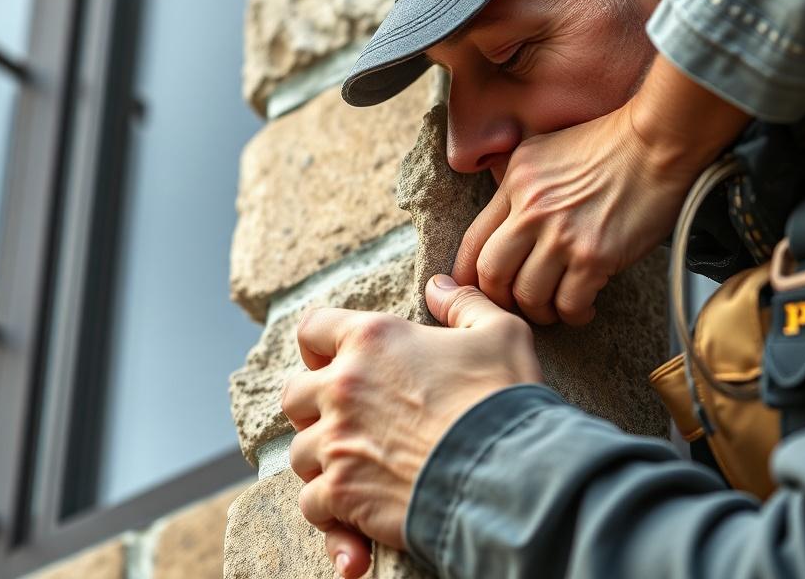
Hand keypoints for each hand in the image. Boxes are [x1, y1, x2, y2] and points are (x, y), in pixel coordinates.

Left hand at [282, 275, 542, 577]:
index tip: (332, 362)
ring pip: (300, 452)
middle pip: (294, 395)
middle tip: (346, 421)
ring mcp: (337, 442)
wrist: (510, 474)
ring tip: (354, 468)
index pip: (313, 329)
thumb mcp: (500, 332)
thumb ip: (463, 303)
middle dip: (314, 409)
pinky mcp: (341, 493)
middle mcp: (343, 386)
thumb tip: (439, 285)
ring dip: (322, 460)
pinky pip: (312, 503)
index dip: (319, 346)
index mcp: (372, 340)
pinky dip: (329, 512)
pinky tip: (353, 520)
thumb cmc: (503, 399)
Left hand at [454, 55, 748, 324]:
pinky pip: (568, 304)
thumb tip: (504, 221)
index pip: (473, 240)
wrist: (658, 144)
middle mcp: (531, 209)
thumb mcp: (545, 151)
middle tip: (515, 305)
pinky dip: (573, 314)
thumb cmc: (611, 146)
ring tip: (553, 309)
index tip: (475, 291)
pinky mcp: (594, 256)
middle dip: (499, 300)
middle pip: (492, 274)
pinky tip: (583, 308)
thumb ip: (520, 185)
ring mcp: (561, 234)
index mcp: (516, 183)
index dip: (467, 275)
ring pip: (528, 295)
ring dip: (539, 312)